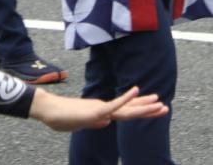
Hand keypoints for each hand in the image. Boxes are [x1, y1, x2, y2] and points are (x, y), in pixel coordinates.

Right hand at [29, 86, 168, 131]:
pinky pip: (114, 104)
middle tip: (165, 107)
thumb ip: (95, 121)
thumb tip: (107, 121)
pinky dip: (126, 98)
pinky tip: (136, 90)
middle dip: (148, 109)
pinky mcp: (95, 109)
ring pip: (126, 108)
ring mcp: (101, 109)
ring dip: (144, 106)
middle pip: (130, 109)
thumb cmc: (60, 117)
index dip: (140, 109)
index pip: (125, 111)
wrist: (47, 110)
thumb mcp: (82, 123)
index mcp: (102, 113)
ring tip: (159, 102)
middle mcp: (105, 109)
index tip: (154, 108)